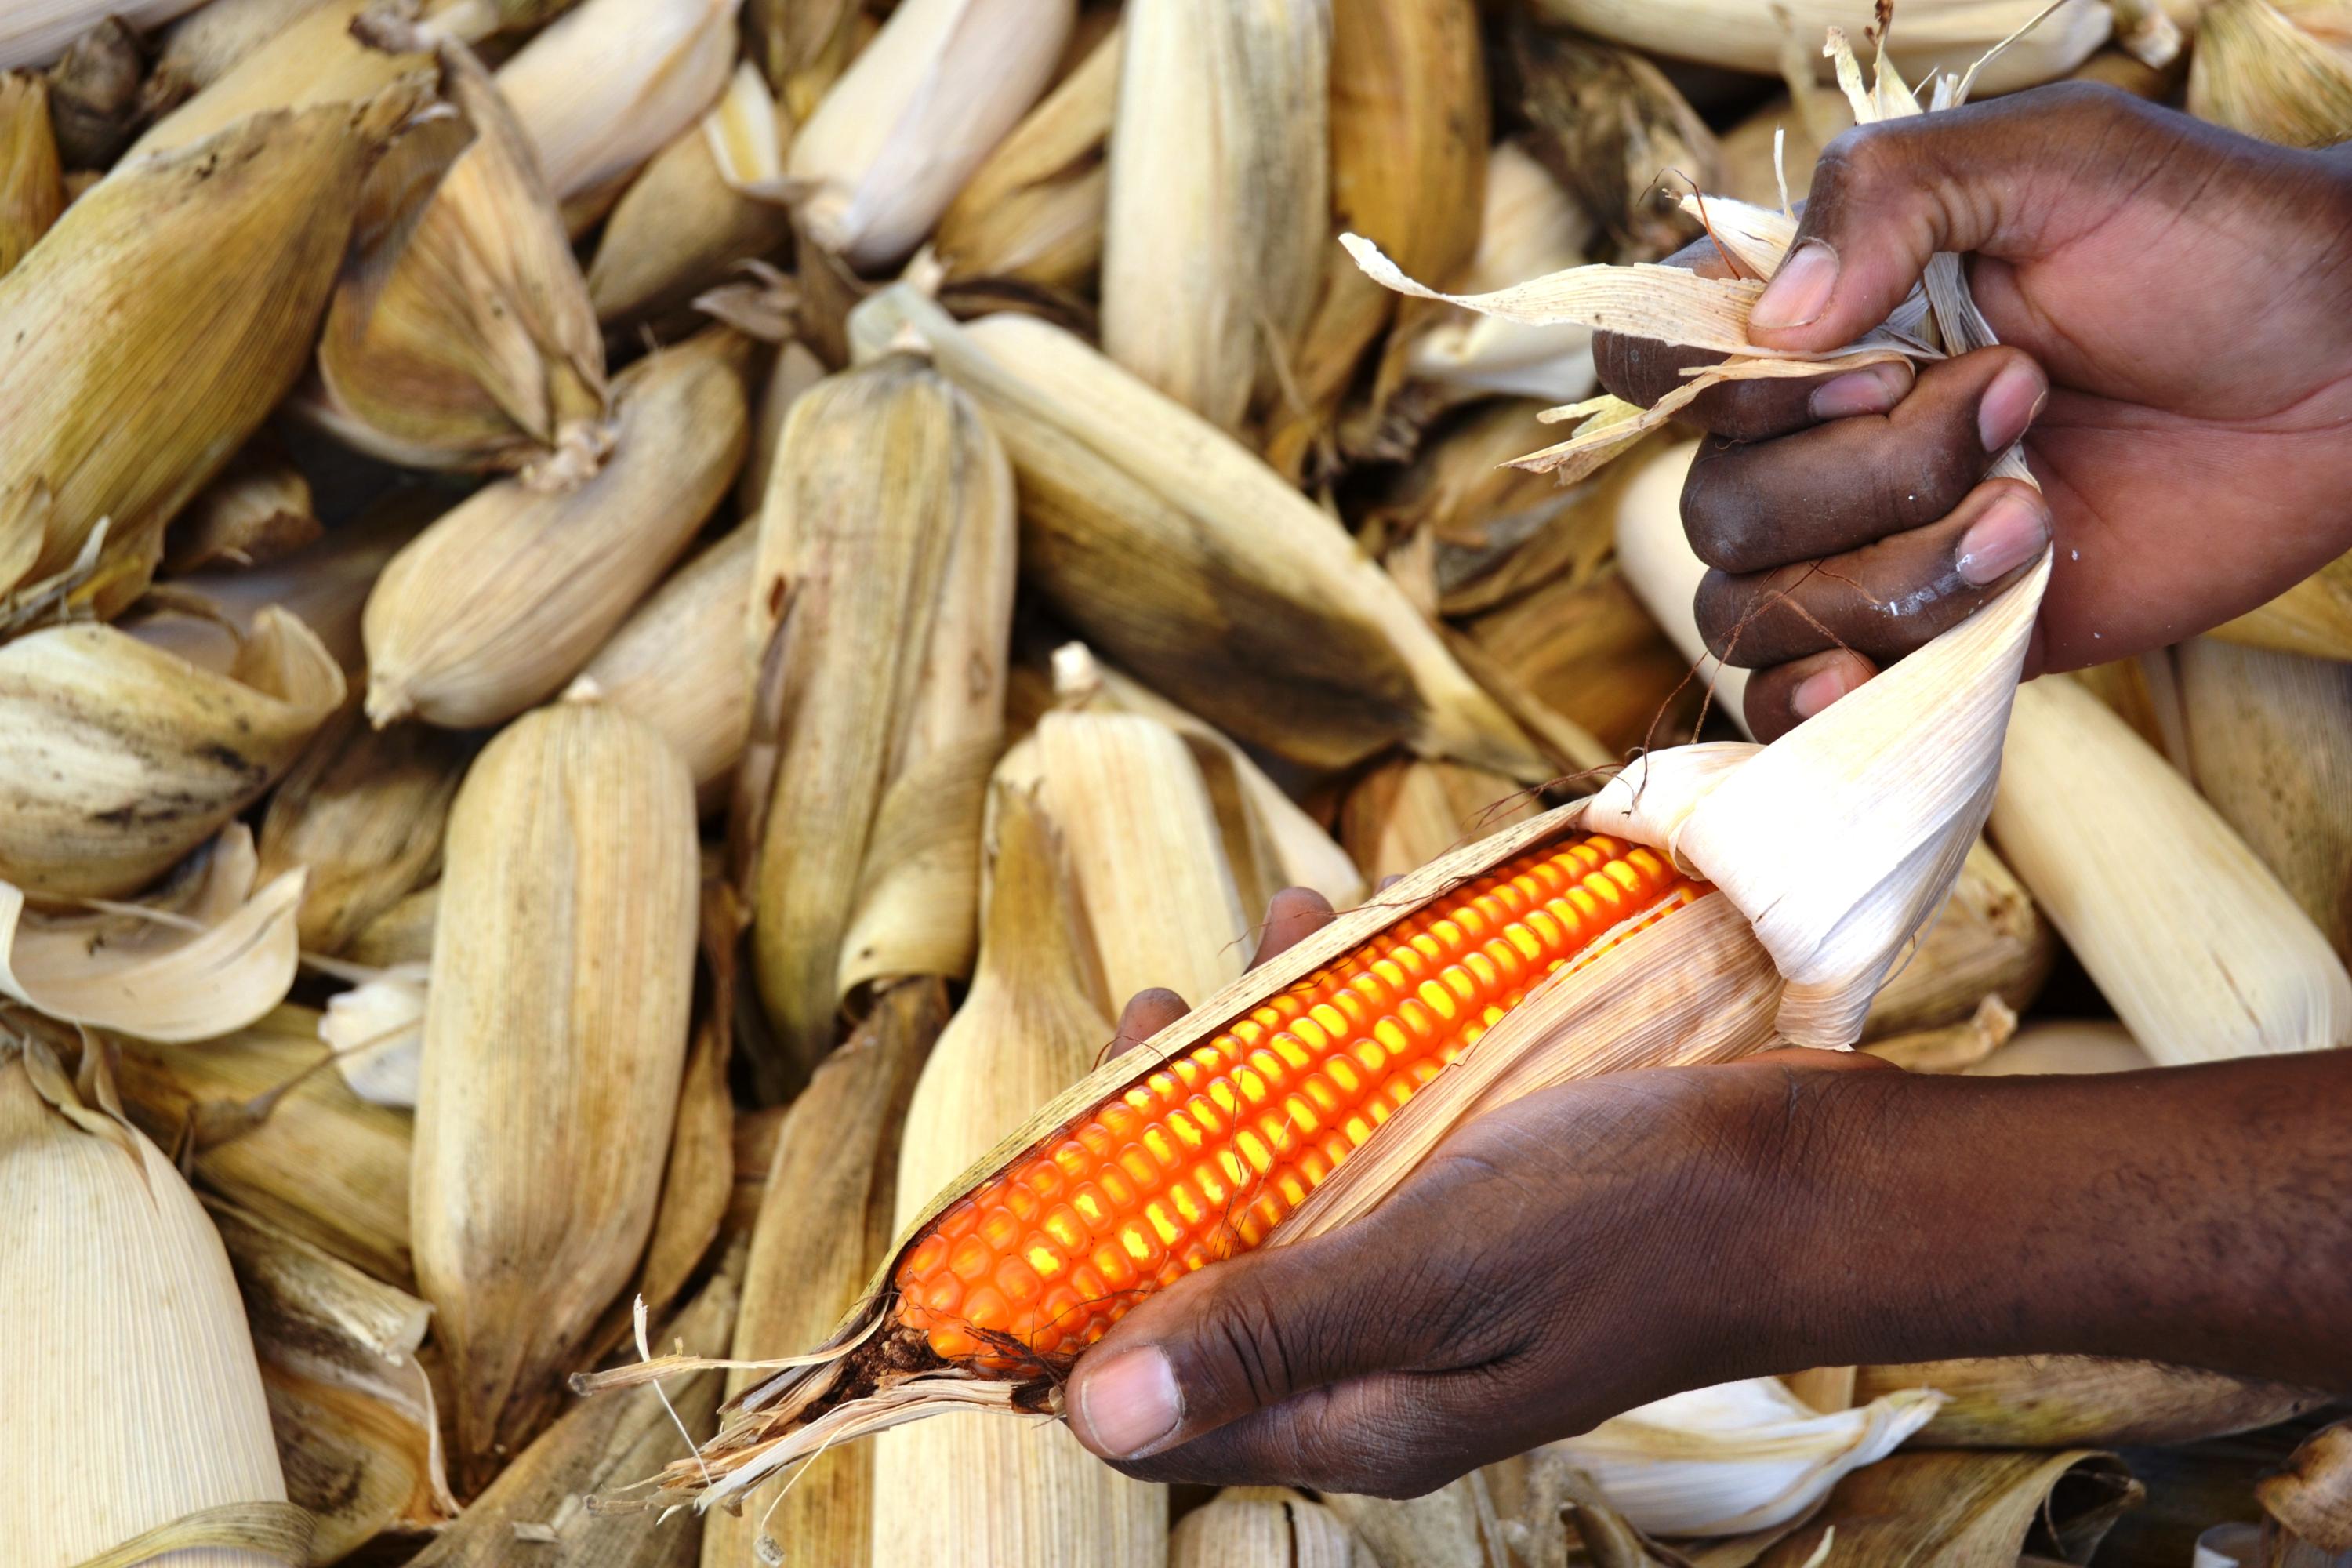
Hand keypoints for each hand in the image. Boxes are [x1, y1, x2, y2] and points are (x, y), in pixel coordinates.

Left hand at [1067, 887, 1888, 1495]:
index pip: (1147, 1392)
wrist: (1814, 1177)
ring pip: (1278, 1177)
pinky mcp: (1464, 1202)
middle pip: (1198, 1267)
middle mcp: (1362, 1359)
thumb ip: (1265, 1333)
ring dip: (1249, 1062)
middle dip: (1152, 1140)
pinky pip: (1362, 1127)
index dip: (1066, 1297)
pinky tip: (1348, 941)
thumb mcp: (1433, 1274)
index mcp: (1343, 1415)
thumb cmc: (1636, 1228)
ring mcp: (1414, 1276)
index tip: (1032, 1177)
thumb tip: (1090, 1408)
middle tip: (1152, 1017)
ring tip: (1265, 940)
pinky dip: (1339, 1041)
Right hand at [1595, 83, 2351, 739]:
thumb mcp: (2055, 160)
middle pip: (1714, 504)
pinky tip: (1873, 671)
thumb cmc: (2216, 246)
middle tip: (2023, 401)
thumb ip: (1890, 195)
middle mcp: (1820, 437)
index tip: (1849, 363)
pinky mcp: (1929, 639)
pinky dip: (1816, 697)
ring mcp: (1868, 546)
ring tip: (2032, 519)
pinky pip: (1801, 700)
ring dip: (1891, 574)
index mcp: (1822, 315)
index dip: (1708, 386)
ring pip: (1757, 609)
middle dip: (1869, 474)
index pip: (1657, 363)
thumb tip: (1774, 323)